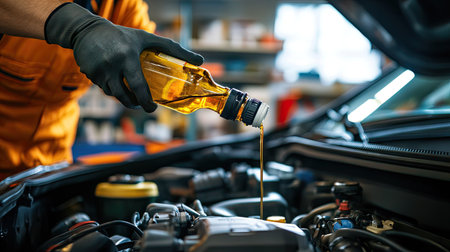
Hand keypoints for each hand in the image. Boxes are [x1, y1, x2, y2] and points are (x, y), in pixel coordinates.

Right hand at [45, 3, 202, 111]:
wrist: (88, 30)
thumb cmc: (123, 35)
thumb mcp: (147, 38)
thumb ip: (173, 48)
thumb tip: (200, 60)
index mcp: (127, 57)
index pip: (138, 86)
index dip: (146, 102)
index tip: (152, 109)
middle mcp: (111, 65)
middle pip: (124, 96)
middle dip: (134, 104)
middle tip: (142, 104)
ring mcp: (98, 71)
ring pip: (113, 94)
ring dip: (123, 96)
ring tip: (130, 92)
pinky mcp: (88, 74)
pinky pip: (102, 88)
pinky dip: (110, 88)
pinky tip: (114, 80)